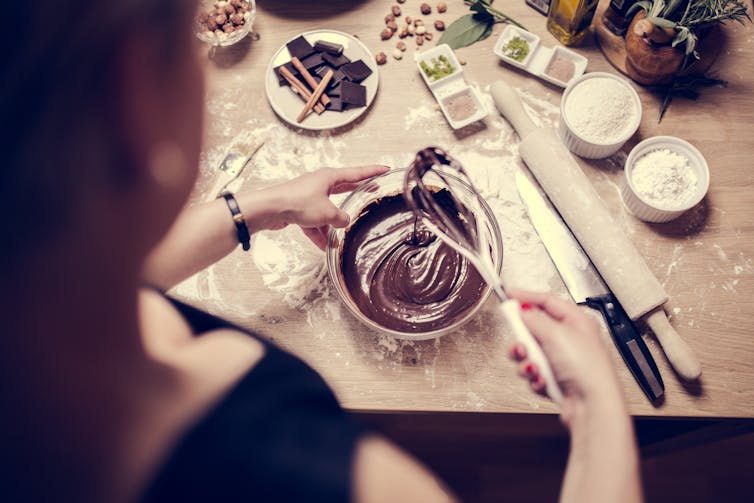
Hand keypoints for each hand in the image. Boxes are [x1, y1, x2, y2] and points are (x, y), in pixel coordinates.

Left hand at [259, 165, 389, 249]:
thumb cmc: (298, 203)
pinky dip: (318, 233)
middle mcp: (319, 184)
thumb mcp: (328, 213)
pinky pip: (314, 222)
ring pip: (326, 211)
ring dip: (332, 226)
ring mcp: (308, 196)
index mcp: (329, 177)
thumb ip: (341, 218)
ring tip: (339, 239)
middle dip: (355, 196)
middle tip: (371, 193)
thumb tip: (344, 221)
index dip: (373, 172)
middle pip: (343, 190)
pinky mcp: (299, 209)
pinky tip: (324, 247)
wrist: (270, 209)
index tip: (385, 169)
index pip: (357, 173)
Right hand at [507, 290, 624, 424]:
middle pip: (534, 329)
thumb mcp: (556, 334)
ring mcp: (561, 360)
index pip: (547, 301)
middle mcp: (569, 339)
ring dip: (526, 361)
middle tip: (520, 344)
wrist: (591, 405)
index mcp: (576, 322)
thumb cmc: (587, 369)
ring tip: (532, 366)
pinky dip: (534, 377)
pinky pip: (533, 372)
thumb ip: (534, 319)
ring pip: (529, 353)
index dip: (526, 296)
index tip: (508, 294)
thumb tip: (521, 311)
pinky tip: (542, 380)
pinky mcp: (555, 379)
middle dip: (523, 339)